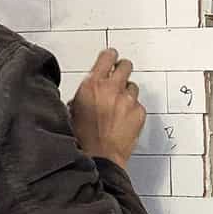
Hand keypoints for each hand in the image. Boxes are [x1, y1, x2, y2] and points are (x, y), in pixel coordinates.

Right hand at [69, 47, 145, 168]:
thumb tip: (89, 90)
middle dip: (122, 70)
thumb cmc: (83, 137)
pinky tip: (124, 120)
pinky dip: (133, 110)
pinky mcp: (139, 113)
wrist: (99, 156)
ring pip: (133, 87)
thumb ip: (84, 93)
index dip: (110, 57)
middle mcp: (112, 89)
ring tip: (119, 106)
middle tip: (119, 77)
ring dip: (127, 93)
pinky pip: (138, 105)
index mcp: (92, 84)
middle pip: (125, 66)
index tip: (111, 58)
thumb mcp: (73, 109)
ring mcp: (128, 101)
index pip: (107, 57)